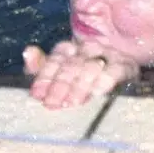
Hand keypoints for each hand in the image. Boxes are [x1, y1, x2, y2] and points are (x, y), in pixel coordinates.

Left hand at [23, 39, 137, 109]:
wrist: (123, 67)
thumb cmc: (85, 79)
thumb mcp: (61, 75)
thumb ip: (42, 67)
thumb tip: (28, 52)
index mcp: (70, 49)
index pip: (55, 59)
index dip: (44, 76)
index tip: (37, 94)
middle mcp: (88, 49)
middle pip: (71, 65)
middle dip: (60, 85)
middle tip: (52, 104)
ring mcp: (107, 55)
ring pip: (90, 67)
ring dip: (79, 85)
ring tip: (72, 102)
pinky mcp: (126, 66)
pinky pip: (115, 71)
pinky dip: (105, 80)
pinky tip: (97, 92)